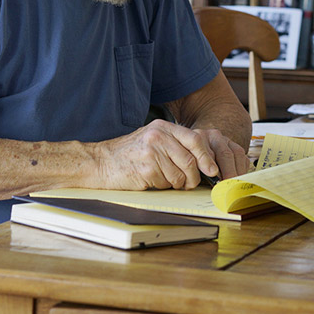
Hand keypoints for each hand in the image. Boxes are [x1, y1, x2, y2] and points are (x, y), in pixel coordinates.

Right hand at [94, 120, 250, 190]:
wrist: (101, 162)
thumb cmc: (129, 153)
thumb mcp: (152, 138)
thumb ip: (174, 144)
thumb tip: (203, 162)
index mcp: (162, 127)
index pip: (195, 139)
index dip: (207, 157)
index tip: (212, 170)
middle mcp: (158, 136)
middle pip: (190, 160)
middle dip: (195, 176)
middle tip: (191, 183)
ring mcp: (151, 152)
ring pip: (180, 175)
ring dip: (177, 183)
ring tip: (165, 180)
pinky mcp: (146, 169)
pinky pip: (166, 183)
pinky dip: (164, 186)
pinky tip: (152, 180)